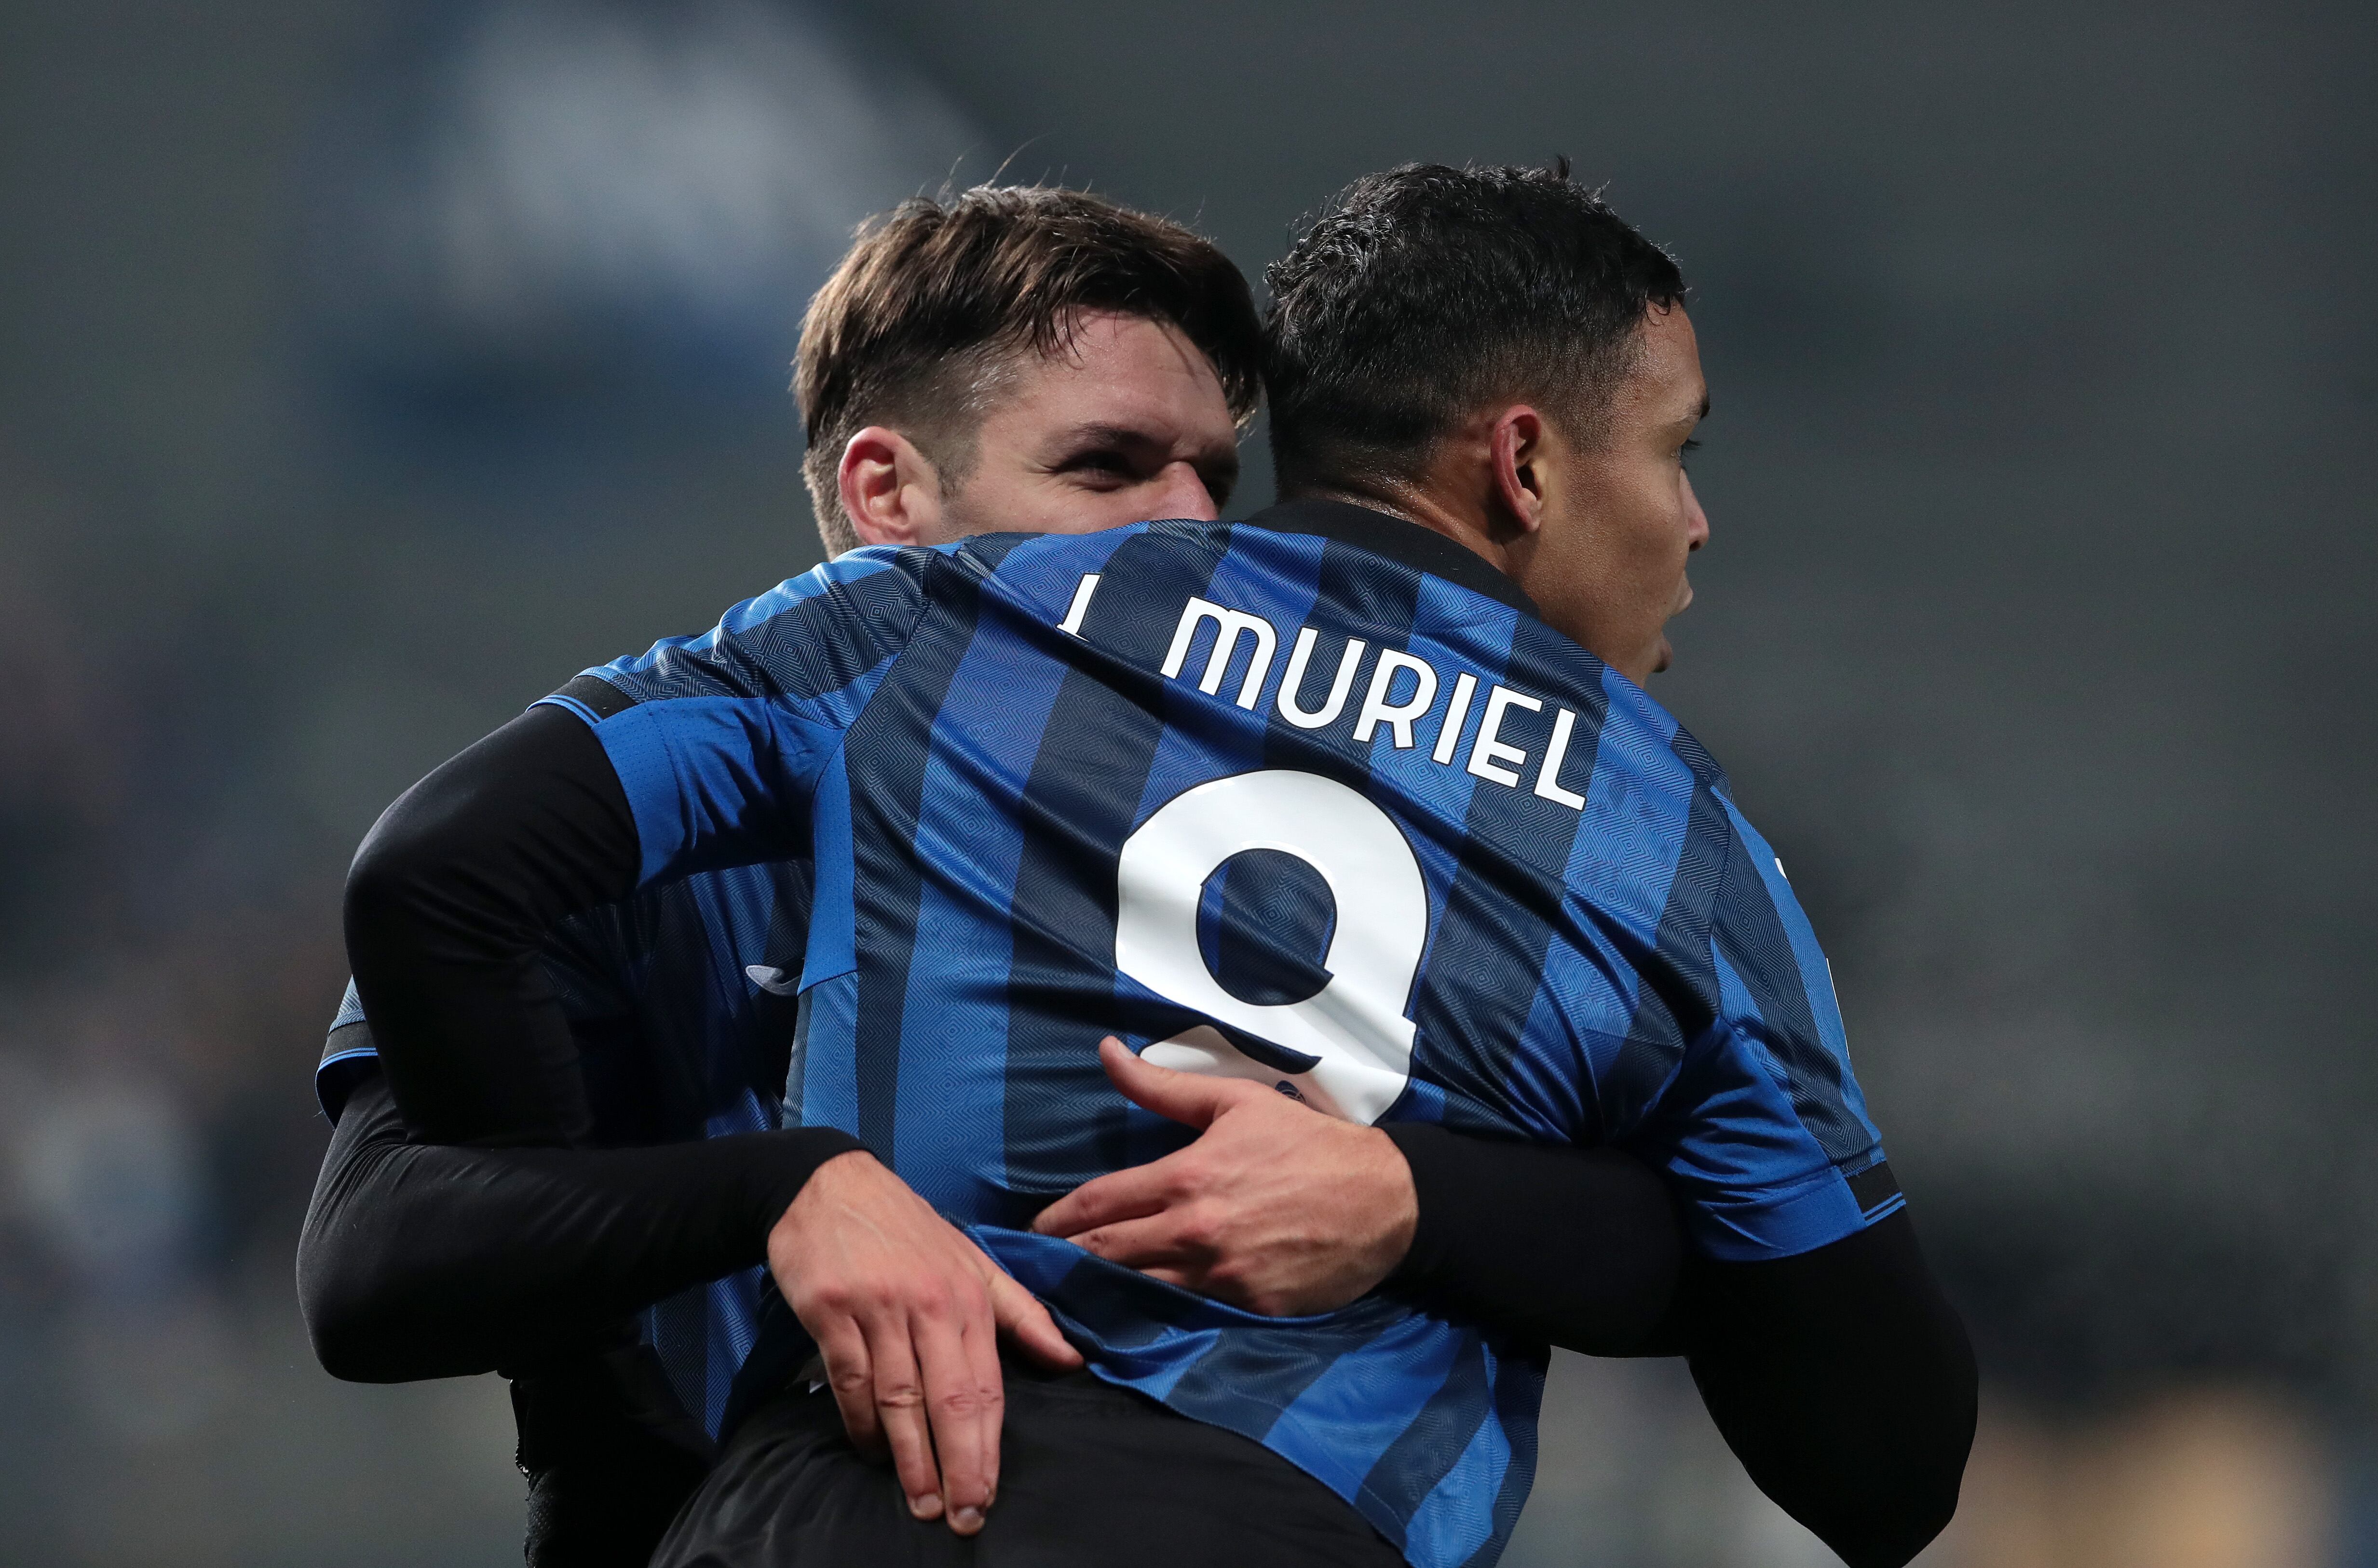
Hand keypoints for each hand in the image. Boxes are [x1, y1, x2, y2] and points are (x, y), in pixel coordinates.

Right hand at [766, 1150, 1081, 1534]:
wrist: (829, 1184)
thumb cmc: (908, 1229)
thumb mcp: (975, 1260)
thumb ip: (1022, 1314)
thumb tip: (1071, 1360)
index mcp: (968, 1296)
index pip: (986, 1385)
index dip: (988, 1446)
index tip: (989, 1493)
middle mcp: (927, 1304)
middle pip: (948, 1399)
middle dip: (958, 1464)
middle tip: (962, 1515)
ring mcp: (878, 1308)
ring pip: (898, 1398)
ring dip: (909, 1457)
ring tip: (921, 1501)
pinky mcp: (831, 1311)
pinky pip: (850, 1380)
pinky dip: (860, 1422)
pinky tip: (872, 1451)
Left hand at [1030, 1037, 1417, 1315]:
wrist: (1385, 1201)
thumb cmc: (1307, 1143)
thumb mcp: (1236, 1101)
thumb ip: (1162, 1087)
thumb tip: (1105, 1052)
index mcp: (1186, 1177)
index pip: (1098, 1205)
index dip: (1055, 1221)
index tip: (1030, 1233)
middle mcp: (1195, 1232)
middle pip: (1105, 1255)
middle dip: (1064, 1263)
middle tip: (1035, 1269)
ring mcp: (1221, 1277)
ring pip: (1138, 1291)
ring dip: (1102, 1292)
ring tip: (1071, 1294)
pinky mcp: (1247, 1308)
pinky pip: (1188, 1313)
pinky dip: (1157, 1313)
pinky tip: (1133, 1314)